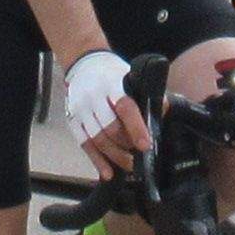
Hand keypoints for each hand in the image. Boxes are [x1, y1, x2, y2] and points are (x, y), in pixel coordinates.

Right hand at [60, 49, 147, 172]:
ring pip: (97, 139)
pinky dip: (96, 160)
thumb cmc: (112, 73)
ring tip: (129, 165)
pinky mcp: (73, 119)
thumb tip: (162, 111)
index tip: (145, 145)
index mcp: (112, 84)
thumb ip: (147, 94)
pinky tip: (107, 172)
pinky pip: (84, 144)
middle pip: (110, 128)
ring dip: (114, 156)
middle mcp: (93, 96)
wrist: (83, 61)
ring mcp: (81, 109)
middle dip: (126, 147)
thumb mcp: (130, 76)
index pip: (125, 107)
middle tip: (139, 158)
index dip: (136, 128)